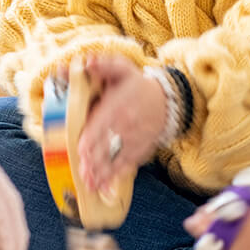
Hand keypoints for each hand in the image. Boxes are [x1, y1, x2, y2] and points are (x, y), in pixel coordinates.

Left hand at [75, 55, 165, 193]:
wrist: (167, 101)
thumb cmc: (137, 85)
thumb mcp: (122, 69)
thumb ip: (104, 65)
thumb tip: (88, 62)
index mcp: (117, 105)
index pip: (103, 123)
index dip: (92, 137)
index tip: (81, 148)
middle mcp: (125, 124)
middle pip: (108, 145)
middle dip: (95, 160)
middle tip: (83, 173)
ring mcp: (133, 140)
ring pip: (116, 158)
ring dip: (102, 173)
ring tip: (91, 184)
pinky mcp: (139, 150)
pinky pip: (127, 165)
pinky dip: (116, 177)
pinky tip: (106, 188)